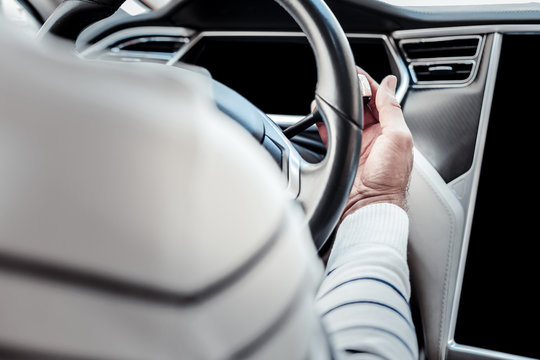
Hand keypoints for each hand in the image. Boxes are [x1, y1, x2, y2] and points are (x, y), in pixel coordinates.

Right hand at [316, 68, 413, 220]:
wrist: (370, 205)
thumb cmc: (389, 180)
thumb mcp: (398, 137)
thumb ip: (392, 109)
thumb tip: (389, 83)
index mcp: (393, 130)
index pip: (381, 99)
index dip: (370, 85)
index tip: (357, 75)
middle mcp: (376, 137)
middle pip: (362, 106)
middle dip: (352, 94)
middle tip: (341, 85)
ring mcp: (359, 146)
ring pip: (347, 119)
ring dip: (338, 109)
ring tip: (328, 100)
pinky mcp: (344, 156)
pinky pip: (332, 135)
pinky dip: (325, 125)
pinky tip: (320, 118)